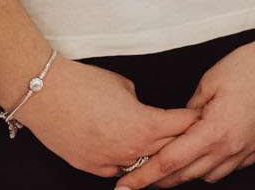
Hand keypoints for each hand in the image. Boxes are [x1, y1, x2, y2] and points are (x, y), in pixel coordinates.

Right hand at [8, 58, 197, 180]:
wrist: (45, 94)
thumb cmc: (85, 84)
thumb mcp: (126, 87)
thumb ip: (142, 105)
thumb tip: (146, 112)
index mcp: (145, 126)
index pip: (184, 128)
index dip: (197, 120)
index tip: (209, 117)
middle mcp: (130, 150)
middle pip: (169, 151)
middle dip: (183, 142)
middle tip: (197, 135)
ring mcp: (108, 162)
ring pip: (144, 166)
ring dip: (156, 157)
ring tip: (168, 149)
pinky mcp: (89, 167)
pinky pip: (118, 170)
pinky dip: (129, 163)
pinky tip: (135, 156)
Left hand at [117, 36, 254, 187]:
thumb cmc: (250, 65)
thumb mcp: (208, 82)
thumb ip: (187, 112)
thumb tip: (176, 128)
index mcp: (214, 131)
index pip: (169, 162)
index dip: (143, 176)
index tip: (124, 186)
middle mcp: (232, 147)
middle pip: (186, 175)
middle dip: (160, 179)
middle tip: (141, 176)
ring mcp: (249, 150)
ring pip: (209, 175)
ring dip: (189, 172)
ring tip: (178, 160)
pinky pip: (231, 167)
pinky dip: (215, 164)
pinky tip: (210, 151)